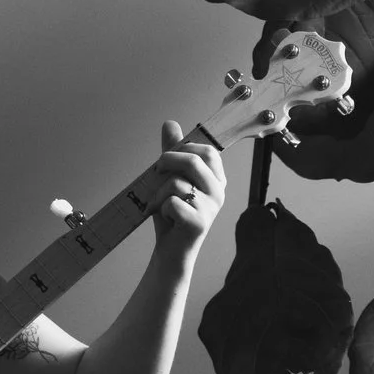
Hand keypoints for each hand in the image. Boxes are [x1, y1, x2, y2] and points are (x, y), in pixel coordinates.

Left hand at [150, 122, 225, 260]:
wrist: (170, 250)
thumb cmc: (171, 213)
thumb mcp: (170, 178)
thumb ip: (172, 152)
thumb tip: (170, 123)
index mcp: (216, 179)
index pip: (207, 150)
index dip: (182, 149)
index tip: (166, 160)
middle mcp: (218, 191)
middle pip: (193, 160)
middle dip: (167, 161)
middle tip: (155, 174)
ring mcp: (211, 208)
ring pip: (176, 183)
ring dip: (157, 192)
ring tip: (159, 205)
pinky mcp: (198, 223)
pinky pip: (170, 202)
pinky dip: (159, 208)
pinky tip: (166, 218)